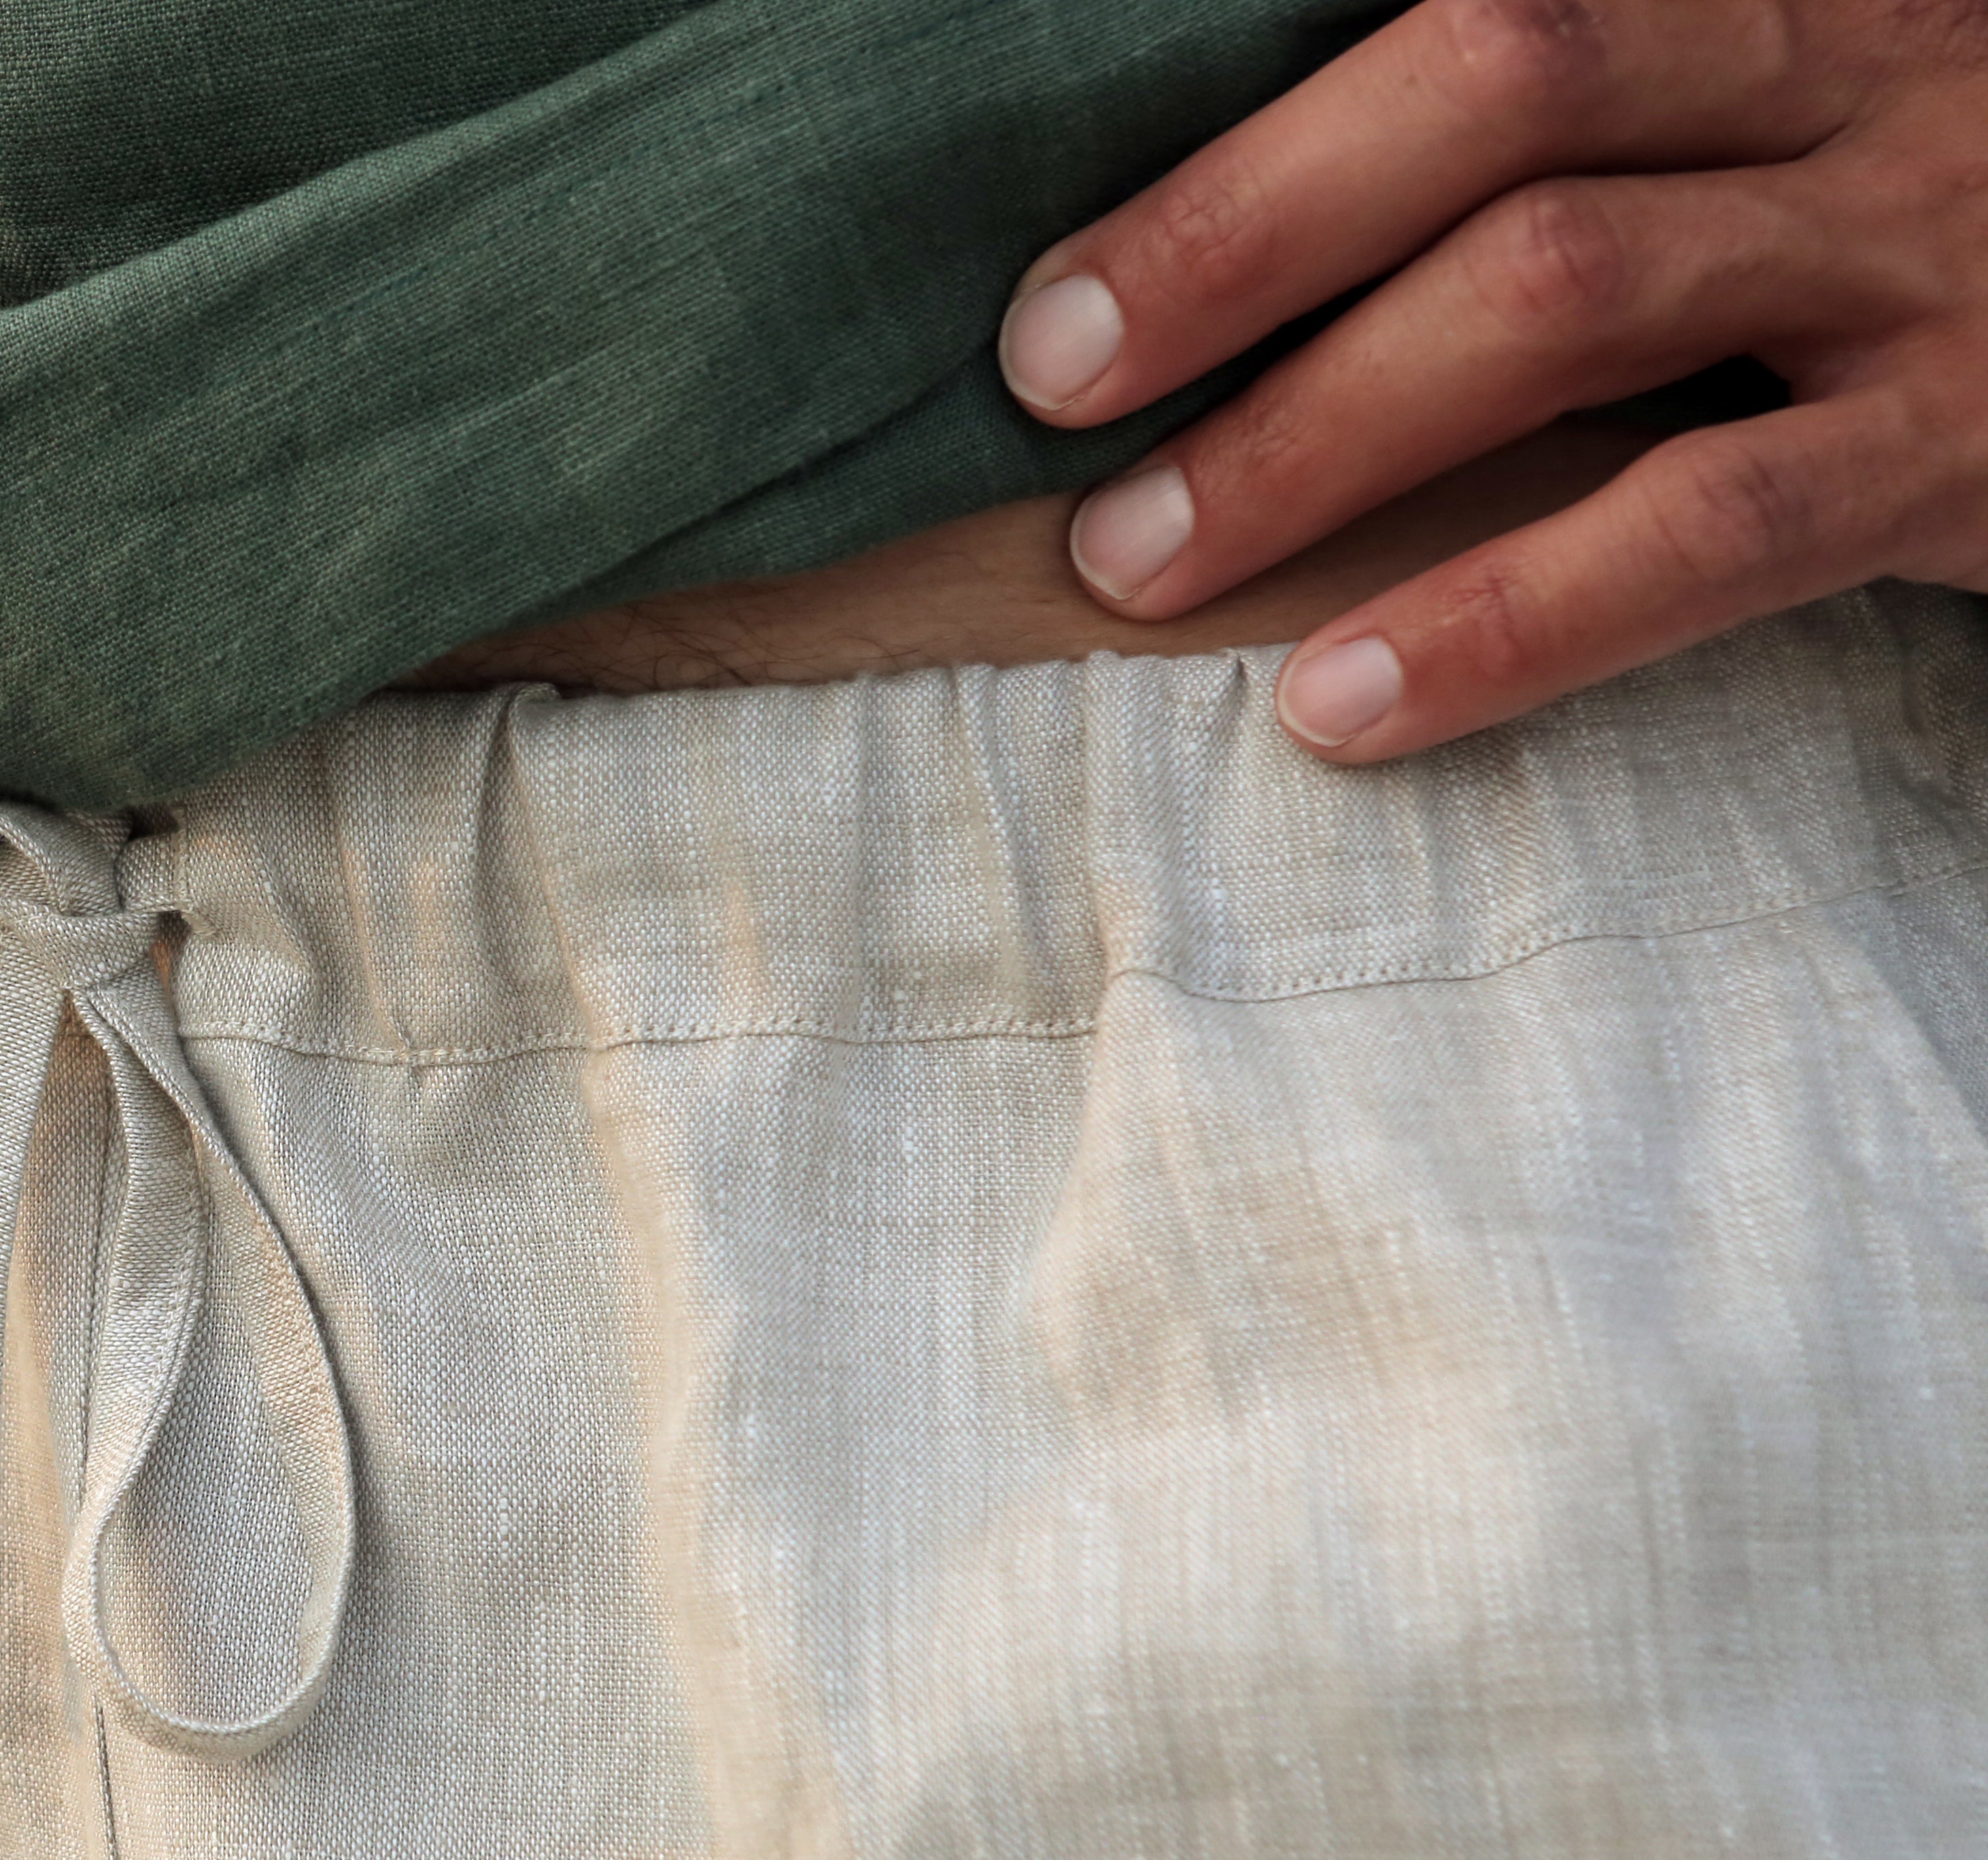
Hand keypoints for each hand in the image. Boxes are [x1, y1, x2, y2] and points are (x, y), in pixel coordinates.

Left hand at [997, 0, 1987, 761]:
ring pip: (1572, 288)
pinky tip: (1339, 702)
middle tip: (1050, 382)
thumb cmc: (1963, 225)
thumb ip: (1620, 140)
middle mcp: (1865, 65)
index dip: (1253, 139)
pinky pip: (1707, 522)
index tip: (1063, 281)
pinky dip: (1501, 617)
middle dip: (1242, 235)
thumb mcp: (1803, 122)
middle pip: (1507, 87)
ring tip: (1132, 558)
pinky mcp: (1982, 446)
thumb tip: (1301, 246)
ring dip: (1314, 431)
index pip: (1497, 2)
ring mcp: (1933, 248)